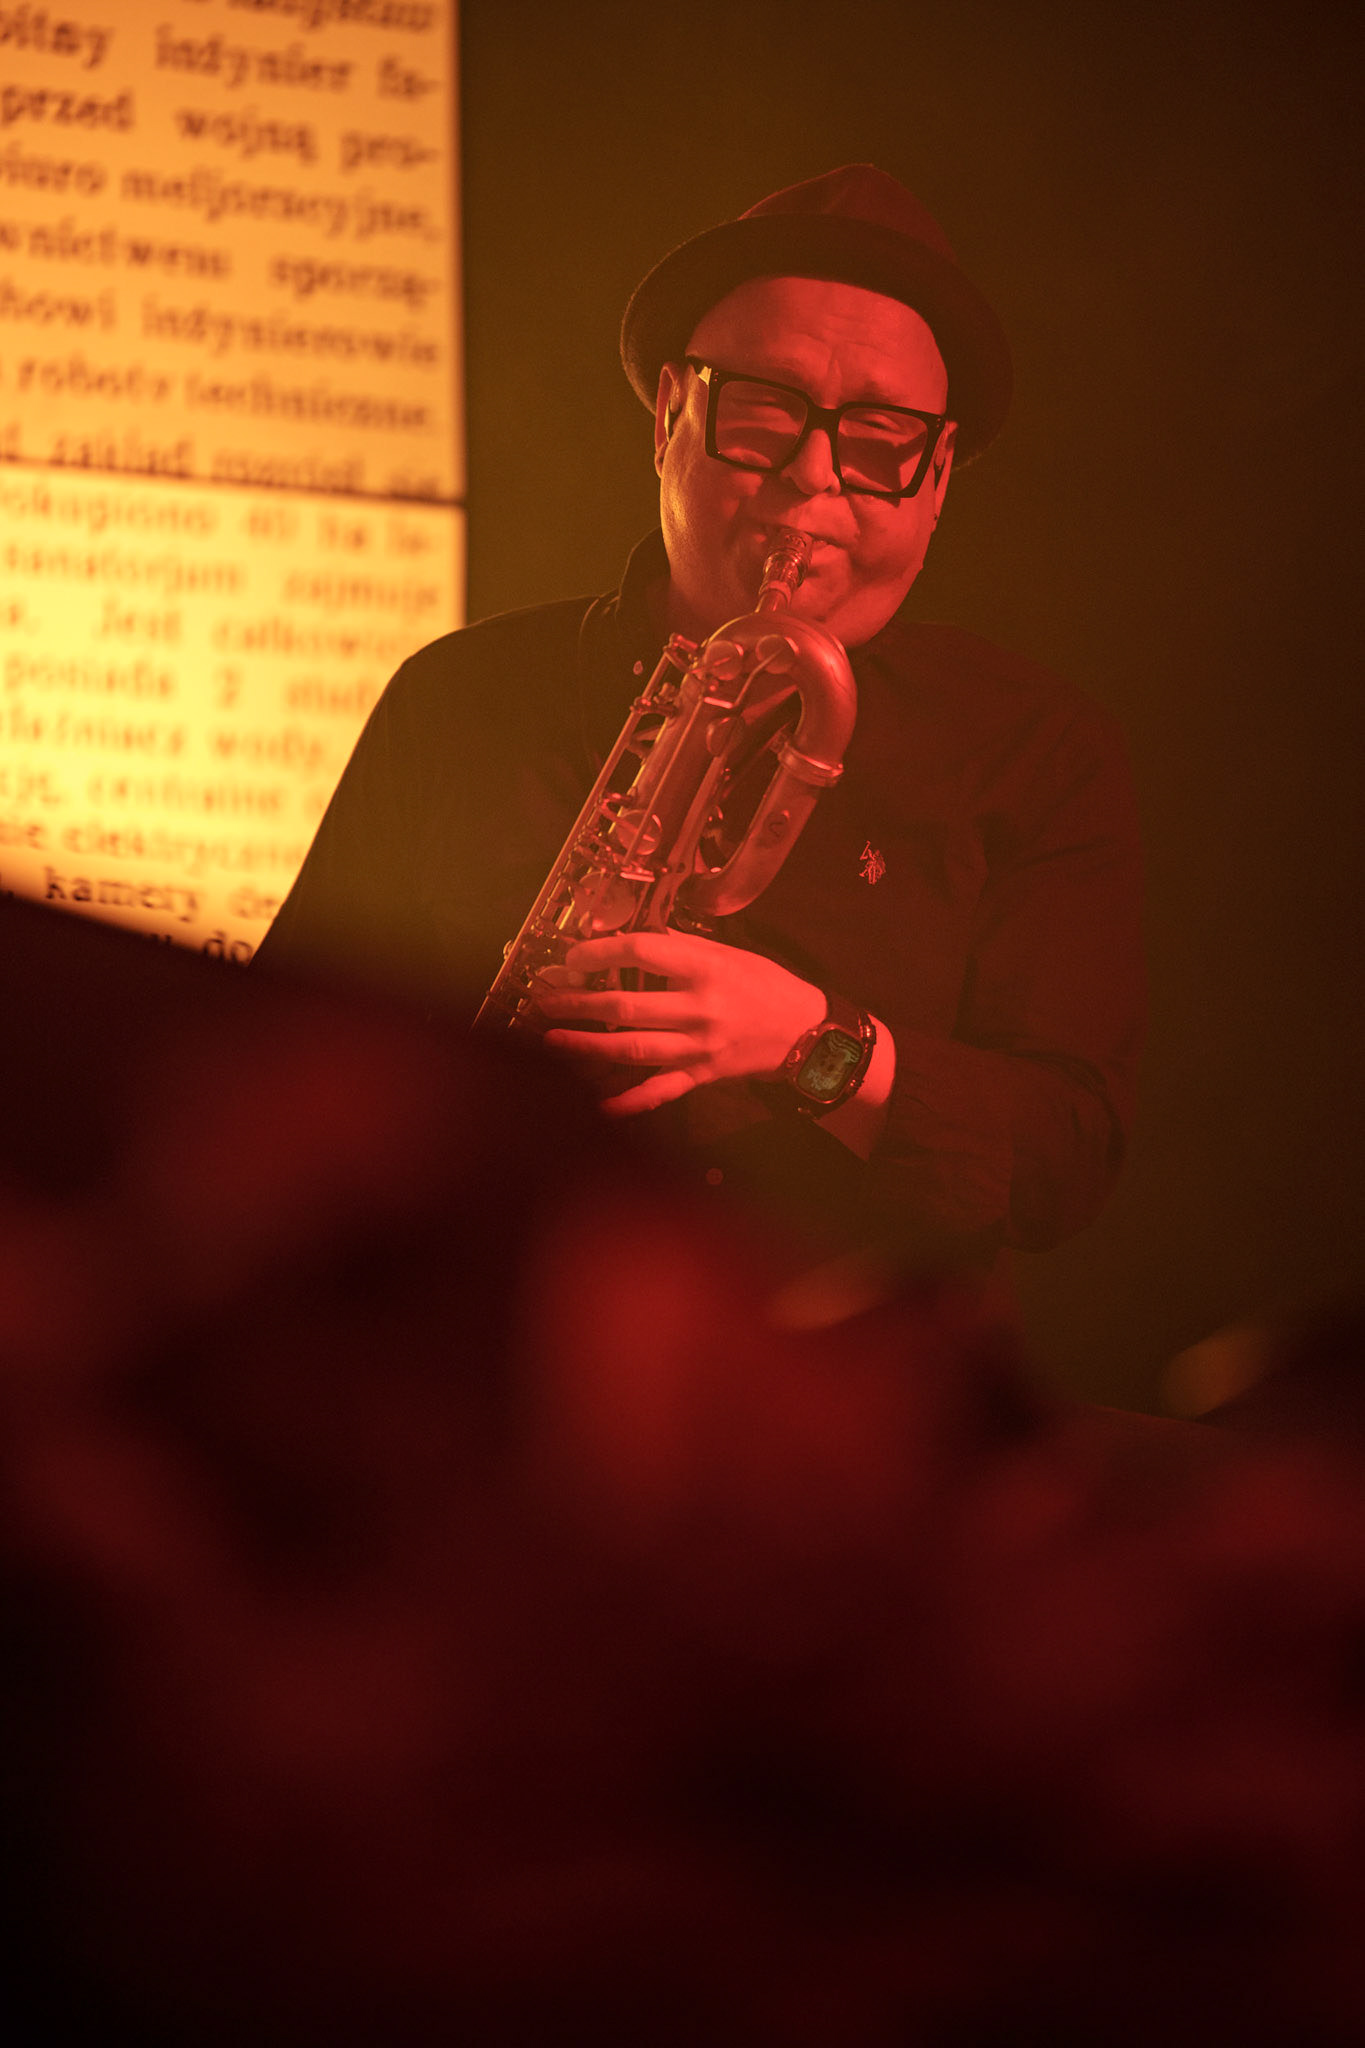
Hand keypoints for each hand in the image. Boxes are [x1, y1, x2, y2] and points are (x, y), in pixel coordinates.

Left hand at [535, 930, 824, 1115]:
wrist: (807, 1033)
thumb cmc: (766, 985)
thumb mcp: (730, 953)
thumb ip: (683, 948)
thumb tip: (634, 940)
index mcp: (705, 969)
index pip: (642, 954)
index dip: (601, 952)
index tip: (573, 955)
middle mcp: (699, 1009)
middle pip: (626, 1007)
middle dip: (578, 1004)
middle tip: (544, 998)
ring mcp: (698, 1048)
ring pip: (633, 1050)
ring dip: (587, 1046)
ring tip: (551, 1039)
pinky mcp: (701, 1076)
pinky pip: (659, 1091)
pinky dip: (628, 1101)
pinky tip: (597, 1105)